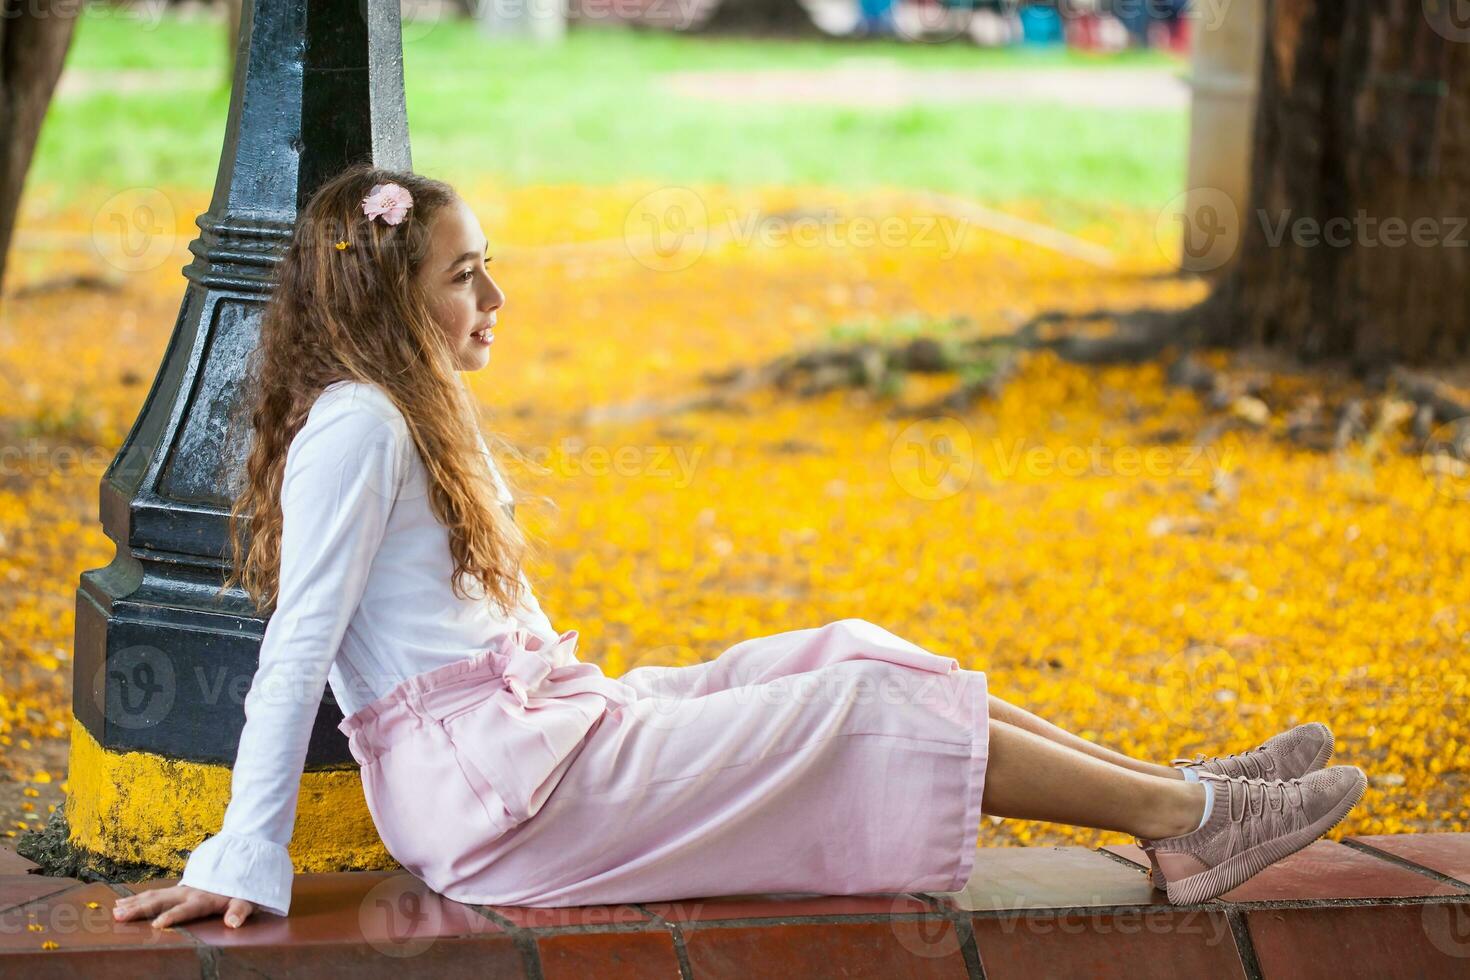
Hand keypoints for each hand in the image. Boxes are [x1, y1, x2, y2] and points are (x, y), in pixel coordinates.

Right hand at [112, 885, 255, 929]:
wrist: (238, 864)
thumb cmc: (241, 890)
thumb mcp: (246, 900)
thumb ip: (239, 911)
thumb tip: (233, 923)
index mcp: (204, 898)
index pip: (187, 909)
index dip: (173, 916)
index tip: (158, 924)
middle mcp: (188, 893)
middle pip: (161, 901)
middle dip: (141, 909)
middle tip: (120, 916)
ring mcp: (180, 890)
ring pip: (153, 896)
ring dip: (134, 903)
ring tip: (115, 912)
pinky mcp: (176, 890)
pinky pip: (153, 894)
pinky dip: (136, 898)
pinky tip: (120, 903)